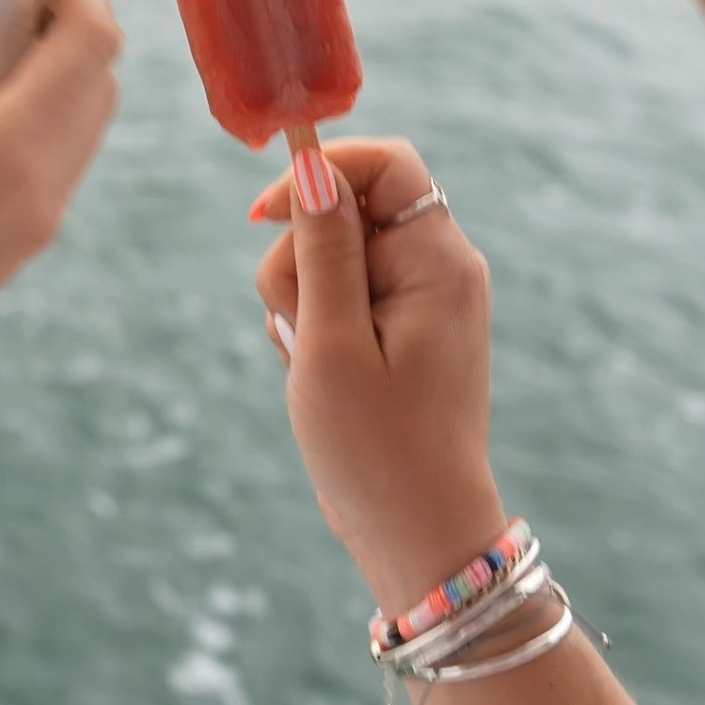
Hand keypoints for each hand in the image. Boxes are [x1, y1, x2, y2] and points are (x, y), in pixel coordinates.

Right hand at [0, 0, 120, 621]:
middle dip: (68, 13)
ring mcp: (32, 229)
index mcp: (10, 156)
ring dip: (52, 60)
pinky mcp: (10, 251)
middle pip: (98, 78)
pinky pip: (52, 158)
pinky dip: (33, 107)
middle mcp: (41, 194)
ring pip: (81, 120)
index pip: (90, 42)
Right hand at [253, 139, 504, 615]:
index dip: (321, 170)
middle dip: (300, 259)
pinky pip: (340, 296)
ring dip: (301, 300)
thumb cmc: (377, 452)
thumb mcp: (332, 344)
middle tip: (302, 332)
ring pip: (333, 255)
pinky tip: (319, 378)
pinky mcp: (400, 330)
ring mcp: (423, 301)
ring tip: (312, 368)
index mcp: (439, 262)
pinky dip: (315, 326)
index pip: (386, 163)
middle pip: (347, 209)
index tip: (263, 215)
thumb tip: (313, 167)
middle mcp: (441, 269)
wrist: (419, 540)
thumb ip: (323, 250)